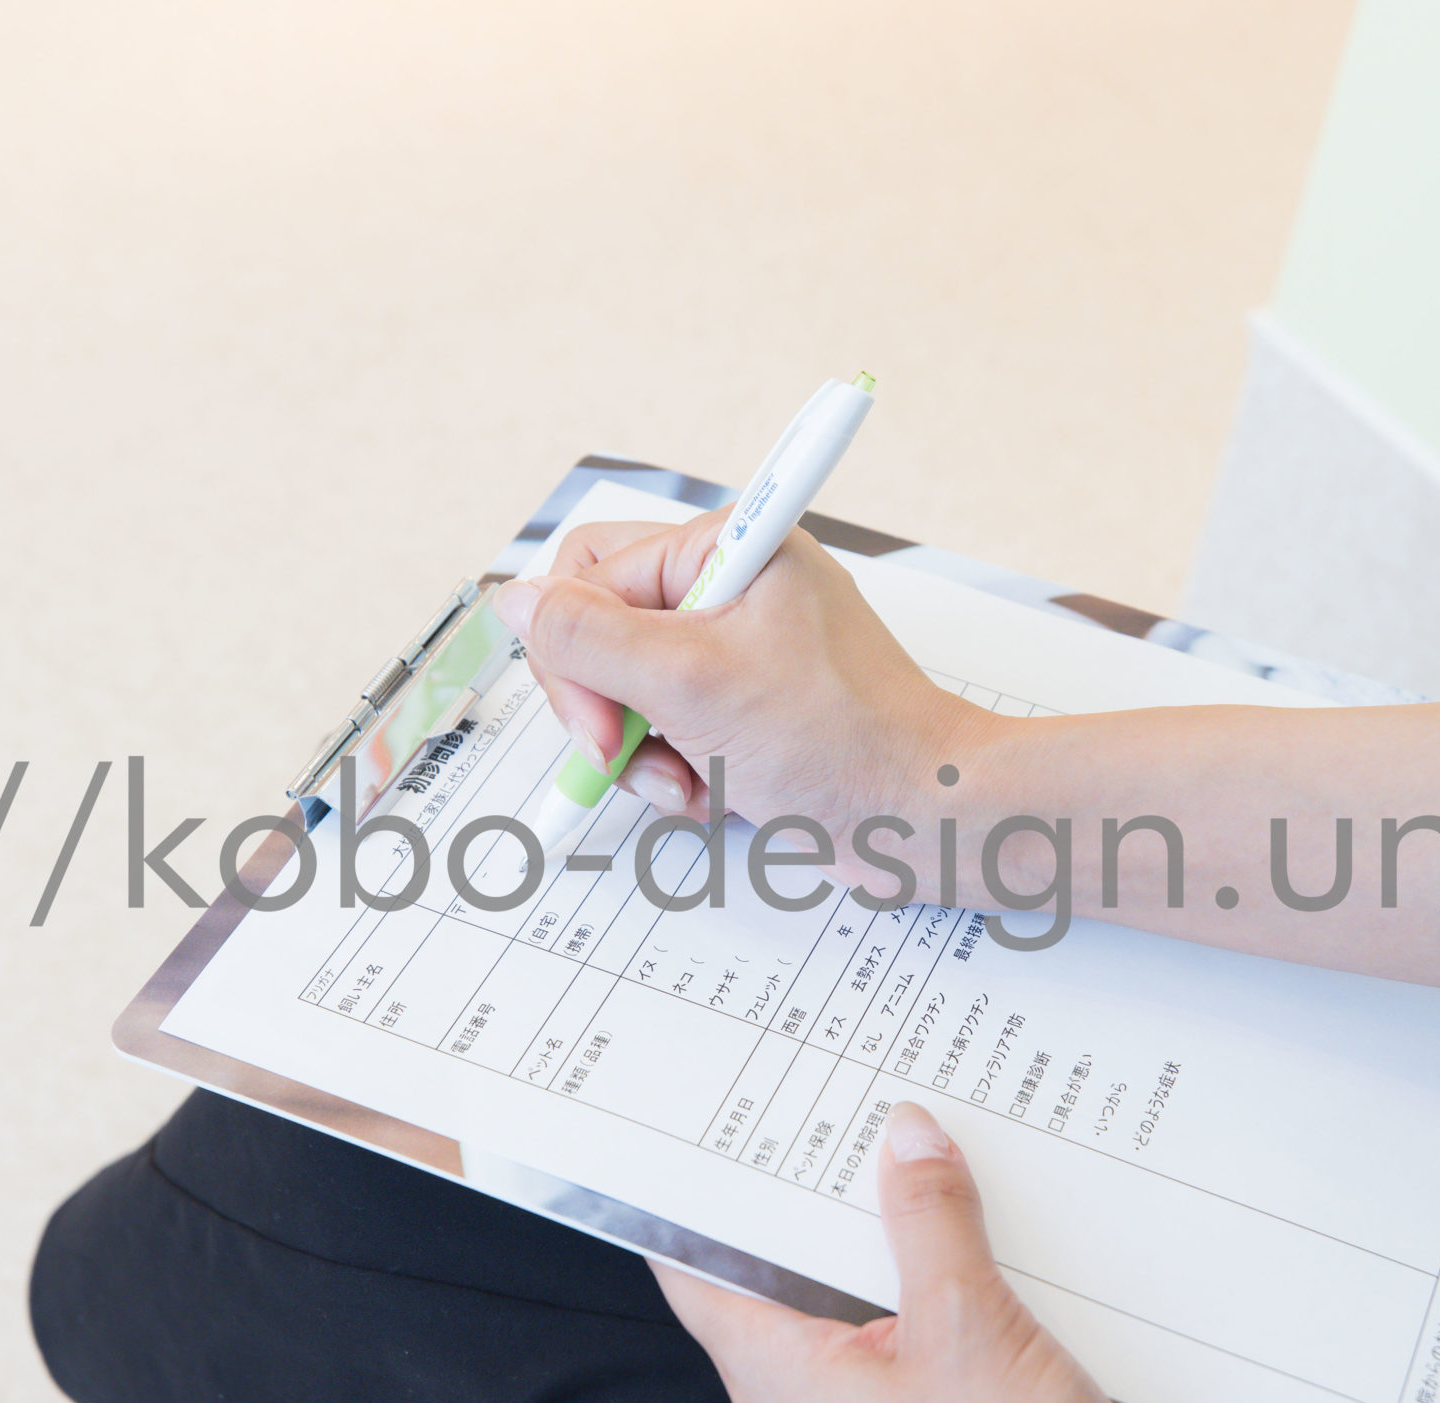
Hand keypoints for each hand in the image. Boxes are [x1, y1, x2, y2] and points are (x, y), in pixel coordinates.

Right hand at [491, 513, 990, 885]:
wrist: (923, 818)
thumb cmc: (841, 740)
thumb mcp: (693, 682)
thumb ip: (588, 639)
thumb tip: (516, 603)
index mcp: (725, 547)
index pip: (589, 576)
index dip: (577, 655)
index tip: (602, 724)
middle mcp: (729, 589)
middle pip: (599, 635)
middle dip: (607, 709)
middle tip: (629, 756)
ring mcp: (737, 652)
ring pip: (628, 694)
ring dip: (644, 753)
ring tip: (692, 780)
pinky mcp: (746, 709)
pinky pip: (670, 732)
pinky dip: (680, 773)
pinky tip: (717, 793)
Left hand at [654, 1104, 1284, 1402]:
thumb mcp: (965, 1323)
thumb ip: (930, 1220)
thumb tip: (904, 1142)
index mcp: (781, 1374)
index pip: (695, 1265)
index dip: (693, 1189)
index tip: (709, 1122)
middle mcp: (812, 1401)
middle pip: (784, 1271)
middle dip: (808, 1192)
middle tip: (834, 1108)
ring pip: (861, 1302)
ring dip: (889, 1235)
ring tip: (923, 1153)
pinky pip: (922, 1336)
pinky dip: (944, 1282)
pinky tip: (991, 1241)